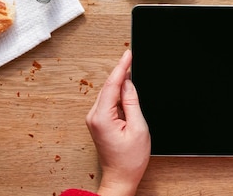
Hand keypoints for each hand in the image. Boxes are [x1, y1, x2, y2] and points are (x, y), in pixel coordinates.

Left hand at [85, 50, 150, 195]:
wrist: (120, 177)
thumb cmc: (130, 159)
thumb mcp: (138, 127)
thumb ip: (132, 102)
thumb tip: (128, 83)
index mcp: (102, 117)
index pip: (112, 84)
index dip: (121, 67)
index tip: (128, 54)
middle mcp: (94, 116)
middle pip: (109, 87)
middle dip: (121, 74)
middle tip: (132, 59)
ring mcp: (94, 119)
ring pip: (109, 94)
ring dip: (120, 85)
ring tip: (133, 77)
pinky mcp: (98, 122)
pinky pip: (108, 102)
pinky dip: (118, 95)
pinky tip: (127, 93)